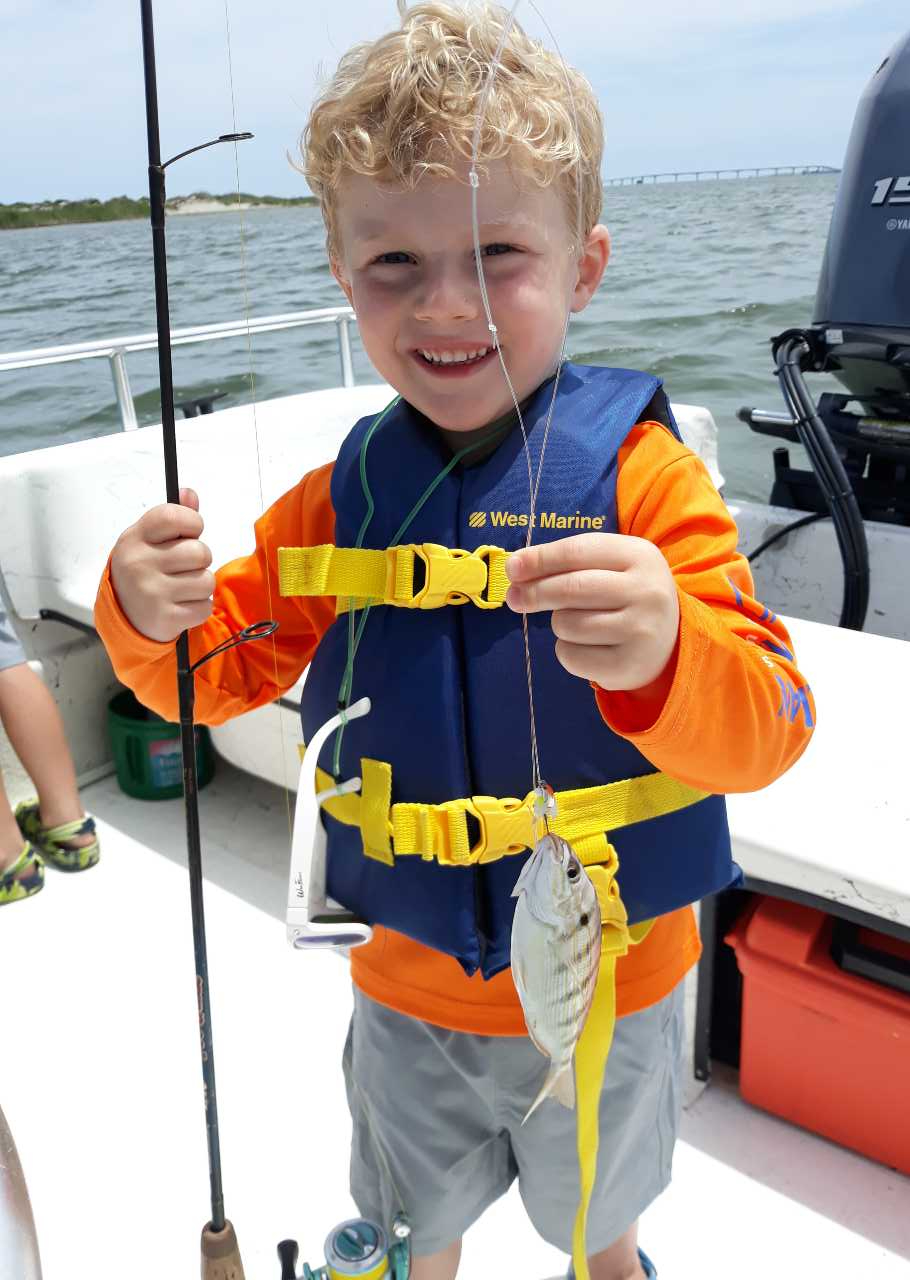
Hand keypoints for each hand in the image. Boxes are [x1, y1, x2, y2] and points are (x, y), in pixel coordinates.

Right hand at [110, 488, 214, 642]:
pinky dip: (199, 607)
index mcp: (136, 538)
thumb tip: (189, 494)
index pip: (173, 516)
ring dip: (201, 586)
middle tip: (185, 566)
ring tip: (182, 587)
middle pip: (199, 552)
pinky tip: (181, 605)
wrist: (125, 614)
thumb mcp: (150, 539)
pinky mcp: (164, 617)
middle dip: (200, 560)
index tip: (190, 532)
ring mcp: (150, 592)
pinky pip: (204, 607)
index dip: (192, 522)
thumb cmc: (145, 569)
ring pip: (206, 581)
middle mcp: (139, 563)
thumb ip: (173, 518)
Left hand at [505, 533, 679, 691]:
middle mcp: (647, 591)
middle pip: (571, 589)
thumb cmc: (625, 596)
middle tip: (513, 598)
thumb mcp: (610, 567)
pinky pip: (571, 656)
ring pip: (567, 624)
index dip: (539, 559)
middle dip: (534, 593)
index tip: (512, 568)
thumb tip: (515, 569)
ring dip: (559, 624)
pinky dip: (567, 651)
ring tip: (579, 623)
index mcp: (640, 556)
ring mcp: (641, 630)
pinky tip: (588, 646)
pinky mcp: (629, 665)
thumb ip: (566, 564)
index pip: (577, 551)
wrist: (671, 642)